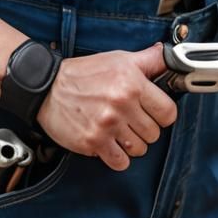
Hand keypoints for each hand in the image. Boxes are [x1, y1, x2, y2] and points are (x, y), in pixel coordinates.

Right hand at [36, 42, 176, 170]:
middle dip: (146, 128)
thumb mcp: (119, 59)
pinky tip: (110, 143)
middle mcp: (121, 105)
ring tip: (119, 130)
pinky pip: (120, 162)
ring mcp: (107, 126)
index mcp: (131, 83)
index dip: (163, 113)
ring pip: (140, 149)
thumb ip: (148, 60)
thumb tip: (169, 55)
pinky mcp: (93, 142)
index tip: (154, 112)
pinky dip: (118, 156)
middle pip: (155, 133)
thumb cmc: (84, 73)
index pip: (168, 112)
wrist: (47, 87)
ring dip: (132, 143)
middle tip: (132, 119)